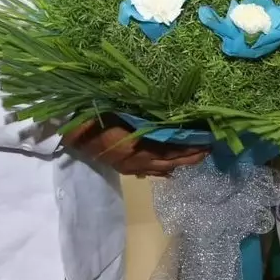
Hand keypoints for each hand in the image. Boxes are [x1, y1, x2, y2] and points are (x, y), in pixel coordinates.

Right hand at [63, 114, 208, 176]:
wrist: (70, 131)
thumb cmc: (96, 114)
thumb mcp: (123, 109)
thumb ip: (145, 112)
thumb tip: (169, 111)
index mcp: (139, 145)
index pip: (172, 148)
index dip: (190, 146)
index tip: (208, 140)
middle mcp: (137, 159)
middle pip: (170, 160)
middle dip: (190, 156)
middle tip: (209, 150)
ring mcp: (130, 165)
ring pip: (161, 167)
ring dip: (178, 162)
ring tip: (195, 157)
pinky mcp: (122, 166)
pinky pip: (147, 170)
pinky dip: (161, 169)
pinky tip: (169, 170)